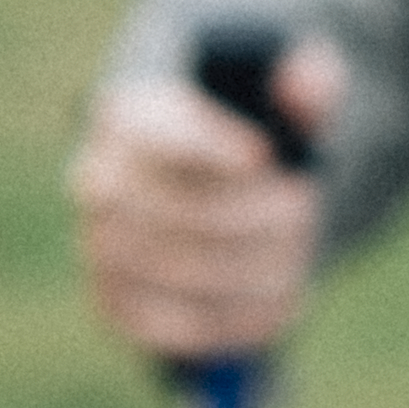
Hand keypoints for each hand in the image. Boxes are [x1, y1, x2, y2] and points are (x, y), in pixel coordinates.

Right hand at [65, 32, 344, 369]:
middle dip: (261, 215)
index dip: (212, 147)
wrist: (197, 195)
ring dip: (260, 269)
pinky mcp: (116, 306)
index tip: (265, 157)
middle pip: (185, 210)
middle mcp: (98, 182)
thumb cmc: (243, 140)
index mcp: (129, 118)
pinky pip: (178, 326)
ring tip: (297, 255)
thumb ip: (303, 88)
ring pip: (188, 272)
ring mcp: (101, 249)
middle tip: (304, 208)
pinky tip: (276, 299)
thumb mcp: (277, 104)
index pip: (158, 135)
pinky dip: (237, 318)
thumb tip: (310, 81)